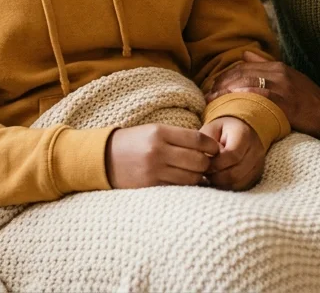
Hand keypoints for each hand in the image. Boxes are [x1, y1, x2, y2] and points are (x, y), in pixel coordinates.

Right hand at [105, 124, 219, 188]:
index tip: (215, 150)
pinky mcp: (150, 186)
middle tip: (206, 164)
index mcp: (159, 133)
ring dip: (198, 177)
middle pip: (198, 160)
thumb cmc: (134, 142)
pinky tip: (185, 182)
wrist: (103, 158)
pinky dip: (186, 187)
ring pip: (192, 178)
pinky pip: (178, 189)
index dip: (211, 146)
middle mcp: (157, 151)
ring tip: (196, 174)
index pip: (197, 139)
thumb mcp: (154, 130)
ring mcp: (153, 171)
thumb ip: (179, 137)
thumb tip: (209, 148)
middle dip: (207, 163)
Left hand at [200, 116, 263, 190]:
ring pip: (238, 183)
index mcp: (244, 135)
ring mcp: (258, 165)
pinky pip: (242, 187)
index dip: (215, 164)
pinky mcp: (257, 175)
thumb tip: (202, 162)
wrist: (243, 129)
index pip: (232, 155)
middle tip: (204, 173)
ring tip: (210, 176)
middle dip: (216, 176)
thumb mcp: (212, 129)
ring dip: (221, 183)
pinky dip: (228, 186)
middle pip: (236, 173)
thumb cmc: (223, 130)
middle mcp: (255, 151)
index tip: (203, 164)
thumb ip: (207, 143)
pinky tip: (218, 180)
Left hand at [205, 52, 319, 138]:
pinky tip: (232, 104)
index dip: (225, 75)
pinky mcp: (284, 103)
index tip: (212, 85)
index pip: (243, 66)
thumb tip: (245, 54)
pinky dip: (244, 99)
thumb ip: (266, 66)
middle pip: (241, 74)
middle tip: (207, 95)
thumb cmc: (308, 98)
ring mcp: (281, 88)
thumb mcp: (289, 76)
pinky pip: (260, 98)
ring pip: (247, 84)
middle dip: (221, 84)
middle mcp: (277, 73)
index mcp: (277, 66)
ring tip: (212, 102)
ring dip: (226, 93)